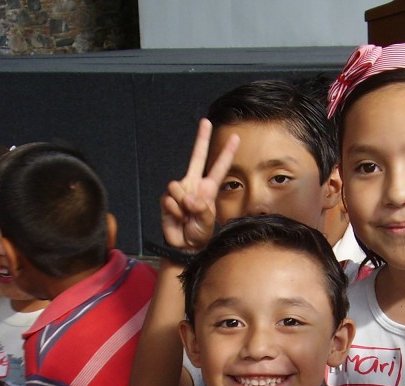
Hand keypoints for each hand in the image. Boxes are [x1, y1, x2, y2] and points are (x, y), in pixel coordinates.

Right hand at [159, 118, 239, 250]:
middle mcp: (193, 185)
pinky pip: (169, 199)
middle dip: (201, 139)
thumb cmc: (200, 233)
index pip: (218, 167)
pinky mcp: (167, 199)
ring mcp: (179, 191)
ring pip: (177, 186)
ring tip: (187, 216)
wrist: (184, 245)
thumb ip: (201, 208)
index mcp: (208, 188)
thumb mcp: (207, 221)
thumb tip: (188, 197)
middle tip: (205, 122)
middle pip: (196, 157)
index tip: (236, 138)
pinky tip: (178, 218)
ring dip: (183, 204)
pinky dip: (174, 211)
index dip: (226, 153)